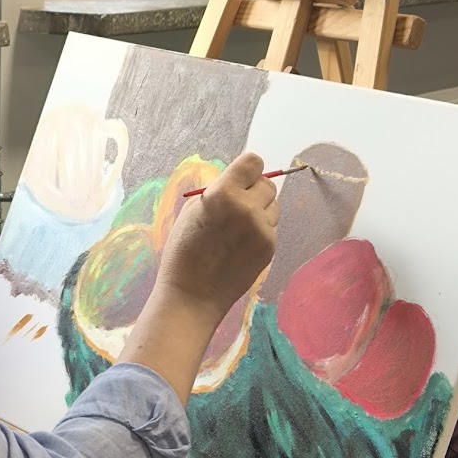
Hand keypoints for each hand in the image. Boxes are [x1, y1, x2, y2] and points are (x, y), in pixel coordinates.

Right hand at [119, 153, 277, 403]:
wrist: (192, 294)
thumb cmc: (184, 252)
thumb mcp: (192, 211)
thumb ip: (217, 191)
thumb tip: (238, 181)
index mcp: (224, 194)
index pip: (253, 162)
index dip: (247, 170)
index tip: (240, 179)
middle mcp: (248, 208)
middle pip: (268, 184)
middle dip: (254, 191)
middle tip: (237, 207)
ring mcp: (262, 229)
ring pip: (273, 206)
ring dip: (260, 211)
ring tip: (236, 230)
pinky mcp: (270, 247)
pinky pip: (271, 228)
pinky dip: (260, 232)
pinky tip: (240, 246)